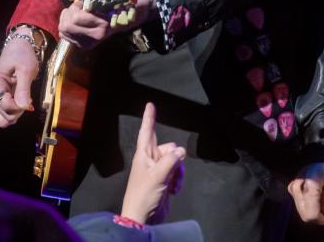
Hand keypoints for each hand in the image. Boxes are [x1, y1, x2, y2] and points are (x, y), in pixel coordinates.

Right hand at [0, 34, 40, 126]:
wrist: (19, 47)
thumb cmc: (22, 55)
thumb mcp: (27, 69)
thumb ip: (24, 88)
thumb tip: (23, 107)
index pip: (5, 105)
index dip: (19, 106)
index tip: (29, 99)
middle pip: (3, 115)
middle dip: (18, 110)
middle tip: (27, 97)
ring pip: (3, 118)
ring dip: (16, 113)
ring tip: (24, 98)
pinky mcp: (0, 98)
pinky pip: (5, 113)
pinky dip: (15, 111)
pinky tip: (22, 99)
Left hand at [59, 0, 154, 49]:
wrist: (133, 12)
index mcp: (103, 21)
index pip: (77, 17)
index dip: (77, 5)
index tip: (85, 0)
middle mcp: (98, 34)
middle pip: (67, 25)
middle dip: (70, 12)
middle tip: (79, 7)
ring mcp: (93, 41)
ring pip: (65, 32)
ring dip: (67, 20)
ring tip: (77, 13)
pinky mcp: (87, 45)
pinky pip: (66, 37)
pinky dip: (67, 28)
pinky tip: (76, 22)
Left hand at [121, 102, 185, 223]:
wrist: (142, 217)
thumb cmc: (144, 193)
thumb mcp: (158, 175)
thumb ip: (171, 160)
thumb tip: (181, 151)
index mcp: (143, 155)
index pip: (147, 132)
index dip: (149, 118)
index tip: (150, 104)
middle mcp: (150, 160)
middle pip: (168, 148)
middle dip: (175, 158)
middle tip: (172, 172)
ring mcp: (157, 171)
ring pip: (175, 161)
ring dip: (178, 172)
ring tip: (173, 184)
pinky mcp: (164, 181)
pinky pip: (176, 173)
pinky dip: (178, 180)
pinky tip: (174, 190)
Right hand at [288, 162, 323, 224]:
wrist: (320, 153)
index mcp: (310, 186)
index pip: (312, 214)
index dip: (322, 219)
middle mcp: (298, 188)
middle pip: (305, 216)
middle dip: (318, 217)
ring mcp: (293, 188)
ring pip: (302, 212)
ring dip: (313, 212)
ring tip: (322, 202)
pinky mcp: (292, 188)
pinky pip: (300, 205)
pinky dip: (308, 207)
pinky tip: (315, 199)